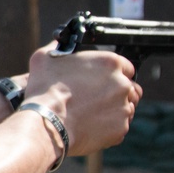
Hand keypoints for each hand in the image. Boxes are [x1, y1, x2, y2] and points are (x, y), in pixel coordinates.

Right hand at [22, 42, 141, 156]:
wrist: (48, 123)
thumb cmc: (45, 90)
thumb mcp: (44, 58)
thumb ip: (56, 47)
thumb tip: (57, 43)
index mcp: (109, 63)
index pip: (125, 66)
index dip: (112, 73)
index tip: (101, 79)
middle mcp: (122, 84)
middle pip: (129, 87)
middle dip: (116, 92)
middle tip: (96, 97)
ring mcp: (124, 107)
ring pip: (126, 107)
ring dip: (114, 109)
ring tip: (92, 112)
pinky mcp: (120, 129)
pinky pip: (119, 126)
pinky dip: (108, 127)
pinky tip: (90, 124)